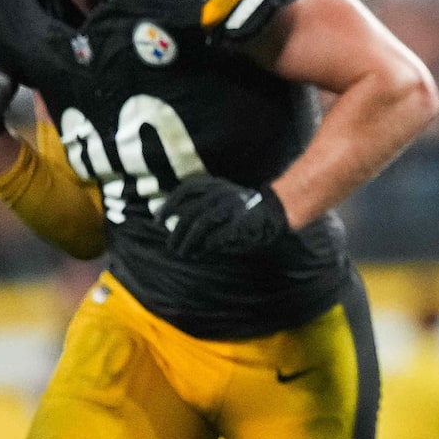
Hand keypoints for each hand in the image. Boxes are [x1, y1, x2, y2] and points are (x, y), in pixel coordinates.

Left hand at [158, 174, 291, 259]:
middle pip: (190, 212)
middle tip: (171, 246)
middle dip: (176, 232)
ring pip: (199, 225)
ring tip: (182, 253)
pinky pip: (215, 237)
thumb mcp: (225, 196)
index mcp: (217, 184)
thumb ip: (203, 202)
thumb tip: (173, 218)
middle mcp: (223, 193)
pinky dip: (204, 247)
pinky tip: (199, 253)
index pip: (186, 190)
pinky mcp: (240, 224)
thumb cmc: (248, 208)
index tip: (157, 220)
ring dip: (187, 242)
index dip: (169, 205)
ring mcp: (232, 207)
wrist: (281, 210)